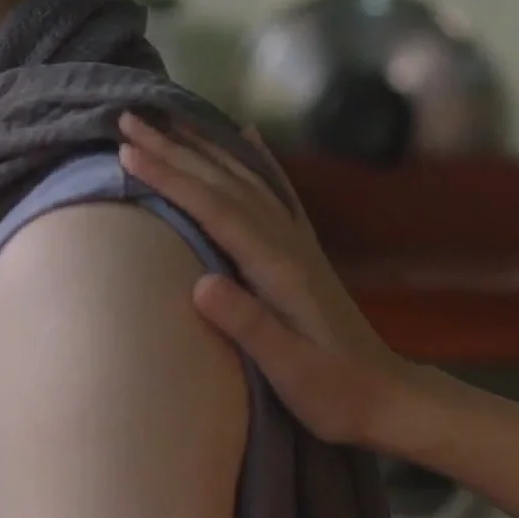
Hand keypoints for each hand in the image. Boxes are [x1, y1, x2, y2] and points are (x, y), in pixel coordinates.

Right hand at [117, 113, 415, 448]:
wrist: (391, 398)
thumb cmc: (336, 394)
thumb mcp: (291, 371)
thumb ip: (249, 326)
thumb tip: (199, 284)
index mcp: (279, 268)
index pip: (216, 210)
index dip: (171, 178)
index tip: (127, 153)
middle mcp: (288, 243)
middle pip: (224, 182)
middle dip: (174, 148)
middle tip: (128, 119)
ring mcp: (297, 243)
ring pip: (244, 179)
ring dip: (203, 146)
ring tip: (167, 119)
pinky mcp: (302, 252)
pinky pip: (275, 189)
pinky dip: (256, 158)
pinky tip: (248, 135)